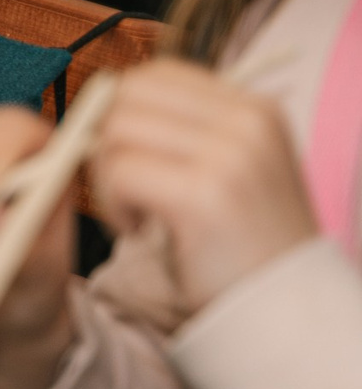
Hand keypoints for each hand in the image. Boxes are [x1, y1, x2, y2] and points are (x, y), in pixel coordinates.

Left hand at [90, 60, 318, 314]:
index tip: (129, 156)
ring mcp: (231, 156)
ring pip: (116, 132)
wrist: (289, 314)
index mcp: (255, 110)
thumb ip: (180, 129)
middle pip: (128, 95)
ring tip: (135, 213)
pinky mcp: (206, 195)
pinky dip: (112, 204)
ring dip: (106, 176)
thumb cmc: (243, 245)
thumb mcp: (231, 169)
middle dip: (107, 139)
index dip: (123, 111)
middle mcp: (248, 122)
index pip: (157, 75)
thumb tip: (100, 97)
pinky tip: (138, 230)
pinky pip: (120, 173)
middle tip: (123, 188)